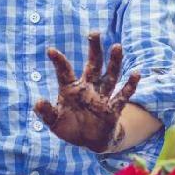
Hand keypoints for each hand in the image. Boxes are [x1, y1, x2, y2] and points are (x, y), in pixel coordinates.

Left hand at [33, 32, 139, 152]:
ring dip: (114, 62)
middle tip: (94, 33)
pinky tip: (136, 74)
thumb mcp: (54, 122)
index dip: (58, 62)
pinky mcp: (112, 109)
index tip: (50, 51)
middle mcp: (88, 88)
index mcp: (71, 89)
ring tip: (117, 46)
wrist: (89, 141)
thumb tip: (37, 102)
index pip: (64, 72)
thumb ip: (46, 113)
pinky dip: (130, 86)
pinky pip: (122, 96)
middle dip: (94, 49)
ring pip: (110, 76)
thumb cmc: (69, 127)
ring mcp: (102, 97)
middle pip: (93, 65)